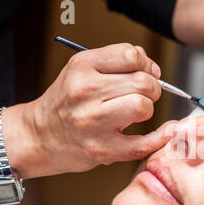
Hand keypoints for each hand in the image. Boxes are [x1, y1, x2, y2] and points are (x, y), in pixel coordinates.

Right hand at [2, 43, 170, 178]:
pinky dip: (159, 138)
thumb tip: (153, 68)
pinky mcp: (101, 149)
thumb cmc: (67, 102)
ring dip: (148, 109)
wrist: (39, 136)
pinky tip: (164, 133)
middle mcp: (85, 91)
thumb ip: (117, 62)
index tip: (145, 73)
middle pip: (142, 82)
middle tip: (144, 95)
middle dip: (152, 88)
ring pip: (143, 107)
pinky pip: (142, 143)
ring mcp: (92, 122)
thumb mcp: (82, 71)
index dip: (146, 64)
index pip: (131, 55)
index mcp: (82, 67)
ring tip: (138, 112)